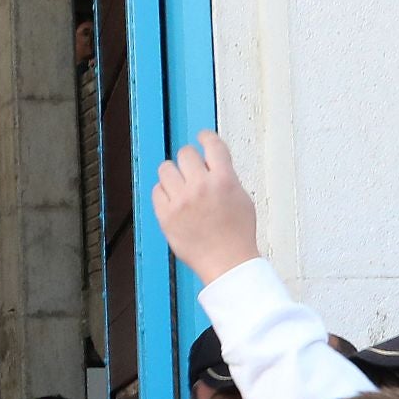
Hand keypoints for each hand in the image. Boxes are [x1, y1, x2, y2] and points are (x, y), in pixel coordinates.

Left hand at [151, 129, 260, 284]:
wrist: (227, 263)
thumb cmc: (237, 234)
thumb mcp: (242, 198)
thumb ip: (225, 176)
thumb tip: (210, 160)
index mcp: (224, 180)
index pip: (212, 145)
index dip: (206, 136)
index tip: (201, 135)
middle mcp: (201, 187)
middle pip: (185, 153)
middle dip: (190, 160)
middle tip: (192, 169)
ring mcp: (181, 201)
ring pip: (166, 168)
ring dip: (174, 174)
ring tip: (181, 186)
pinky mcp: (165, 215)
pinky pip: (156, 190)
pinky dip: (164, 192)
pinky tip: (173, 201)